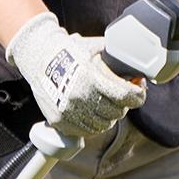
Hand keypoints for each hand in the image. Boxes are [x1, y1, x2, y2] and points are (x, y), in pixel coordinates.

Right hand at [9, 11, 136, 154]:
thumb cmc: (71, 50)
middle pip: (117, 113)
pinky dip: (92, 124)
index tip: (138, 92)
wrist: (39, 57)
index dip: (138, 96)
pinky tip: (89, 111)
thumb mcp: (95, 47)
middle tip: (117, 96)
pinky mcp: (61, 122)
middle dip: (121, 105)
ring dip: (107, 116)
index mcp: (92, 78)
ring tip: (101, 103)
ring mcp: (70, 112)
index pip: (127, 97)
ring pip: (103, 125)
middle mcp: (81, 97)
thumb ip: (118, 58)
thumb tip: (140, 70)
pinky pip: (87, 131)